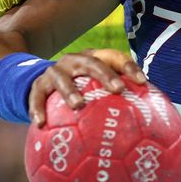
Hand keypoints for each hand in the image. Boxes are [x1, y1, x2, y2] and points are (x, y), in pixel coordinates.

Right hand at [28, 48, 145, 126]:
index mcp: (93, 59)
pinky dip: (38, 109)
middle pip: (92, 64)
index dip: (129, 67)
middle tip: (118, 89)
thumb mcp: (93, 88)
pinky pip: (37, 97)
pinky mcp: (37, 85)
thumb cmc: (78, 89)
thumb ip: (114, 100)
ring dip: (70, 91)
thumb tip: (144, 124)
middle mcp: (75, 61)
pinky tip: (41, 124)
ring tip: (79, 105)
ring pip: (63, 78)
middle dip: (106, 75)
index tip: (143, 82)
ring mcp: (55, 71)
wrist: (40, 81)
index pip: (114, 57)